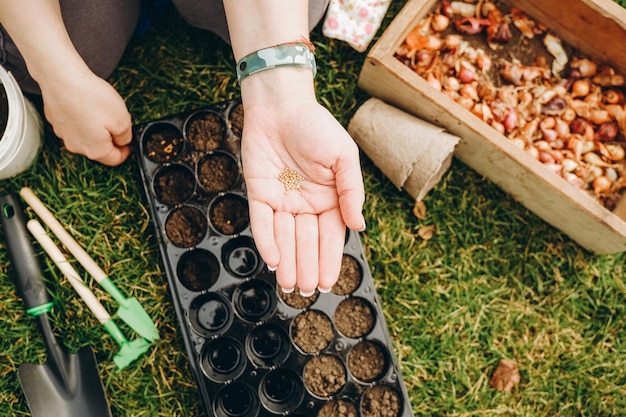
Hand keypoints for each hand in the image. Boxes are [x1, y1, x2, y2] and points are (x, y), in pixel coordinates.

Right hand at [39, 70, 132, 165]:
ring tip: (99, 109)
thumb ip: (126, 136)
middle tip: (115, 121)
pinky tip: (85, 104)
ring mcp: (63, 134)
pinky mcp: (55, 120)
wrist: (62, 78)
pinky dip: (81, 118)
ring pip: (85, 136)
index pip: (115, 160)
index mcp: (95, 150)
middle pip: (99, 149)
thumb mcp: (123, 120)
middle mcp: (76, 147)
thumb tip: (123, 141)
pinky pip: (73, 124)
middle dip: (110, 138)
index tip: (129, 144)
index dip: (125, 151)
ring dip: (95, 128)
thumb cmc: (92, 98)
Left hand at [241, 89, 365, 294]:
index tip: (329, 282)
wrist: (281, 105)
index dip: (329, 259)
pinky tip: (274, 260)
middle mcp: (305, 204)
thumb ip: (352, 191)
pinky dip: (267, 241)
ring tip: (290, 285)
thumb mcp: (344, 157)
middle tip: (306, 290)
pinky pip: (263, 222)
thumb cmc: (316, 127)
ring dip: (287, 261)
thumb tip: (359, 226)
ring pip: (285, 237)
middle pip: (307, 241)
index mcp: (329, 198)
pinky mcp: (259, 193)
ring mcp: (282, 200)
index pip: (330, 236)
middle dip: (307, 266)